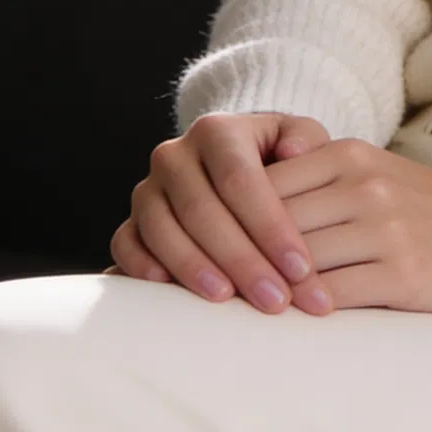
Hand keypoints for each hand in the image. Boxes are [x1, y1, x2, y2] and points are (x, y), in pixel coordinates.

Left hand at [109, 113, 431, 317]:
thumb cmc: (423, 215)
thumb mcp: (370, 182)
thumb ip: (311, 190)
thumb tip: (232, 223)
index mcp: (347, 156)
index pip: (263, 185)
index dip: (223, 220)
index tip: (187, 251)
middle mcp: (362, 183)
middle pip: (272, 222)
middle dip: (229, 257)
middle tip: (189, 289)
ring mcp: (383, 226)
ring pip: (296, 259)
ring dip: (258, 289)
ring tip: (224, 312)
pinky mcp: (404, 270)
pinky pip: (336, 292)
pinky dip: (303, 310)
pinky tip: (284, 323)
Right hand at [110, 111, 333, 311]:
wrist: (234, 171)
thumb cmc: (277, 162)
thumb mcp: (298, 139)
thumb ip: (306, 138)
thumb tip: (299, 151)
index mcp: (217, 131)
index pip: (240, 179)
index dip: (270, 226)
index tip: (301, 268)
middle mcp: (174, 155)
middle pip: (202, 210)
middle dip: (242, 260)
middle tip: (276, 300)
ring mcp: (147, 190)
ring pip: (162, 229)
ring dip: (195, 268)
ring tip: (229, 300)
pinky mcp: (130, 222)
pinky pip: (125, 243)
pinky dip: (142, 266)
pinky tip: (169, 291)